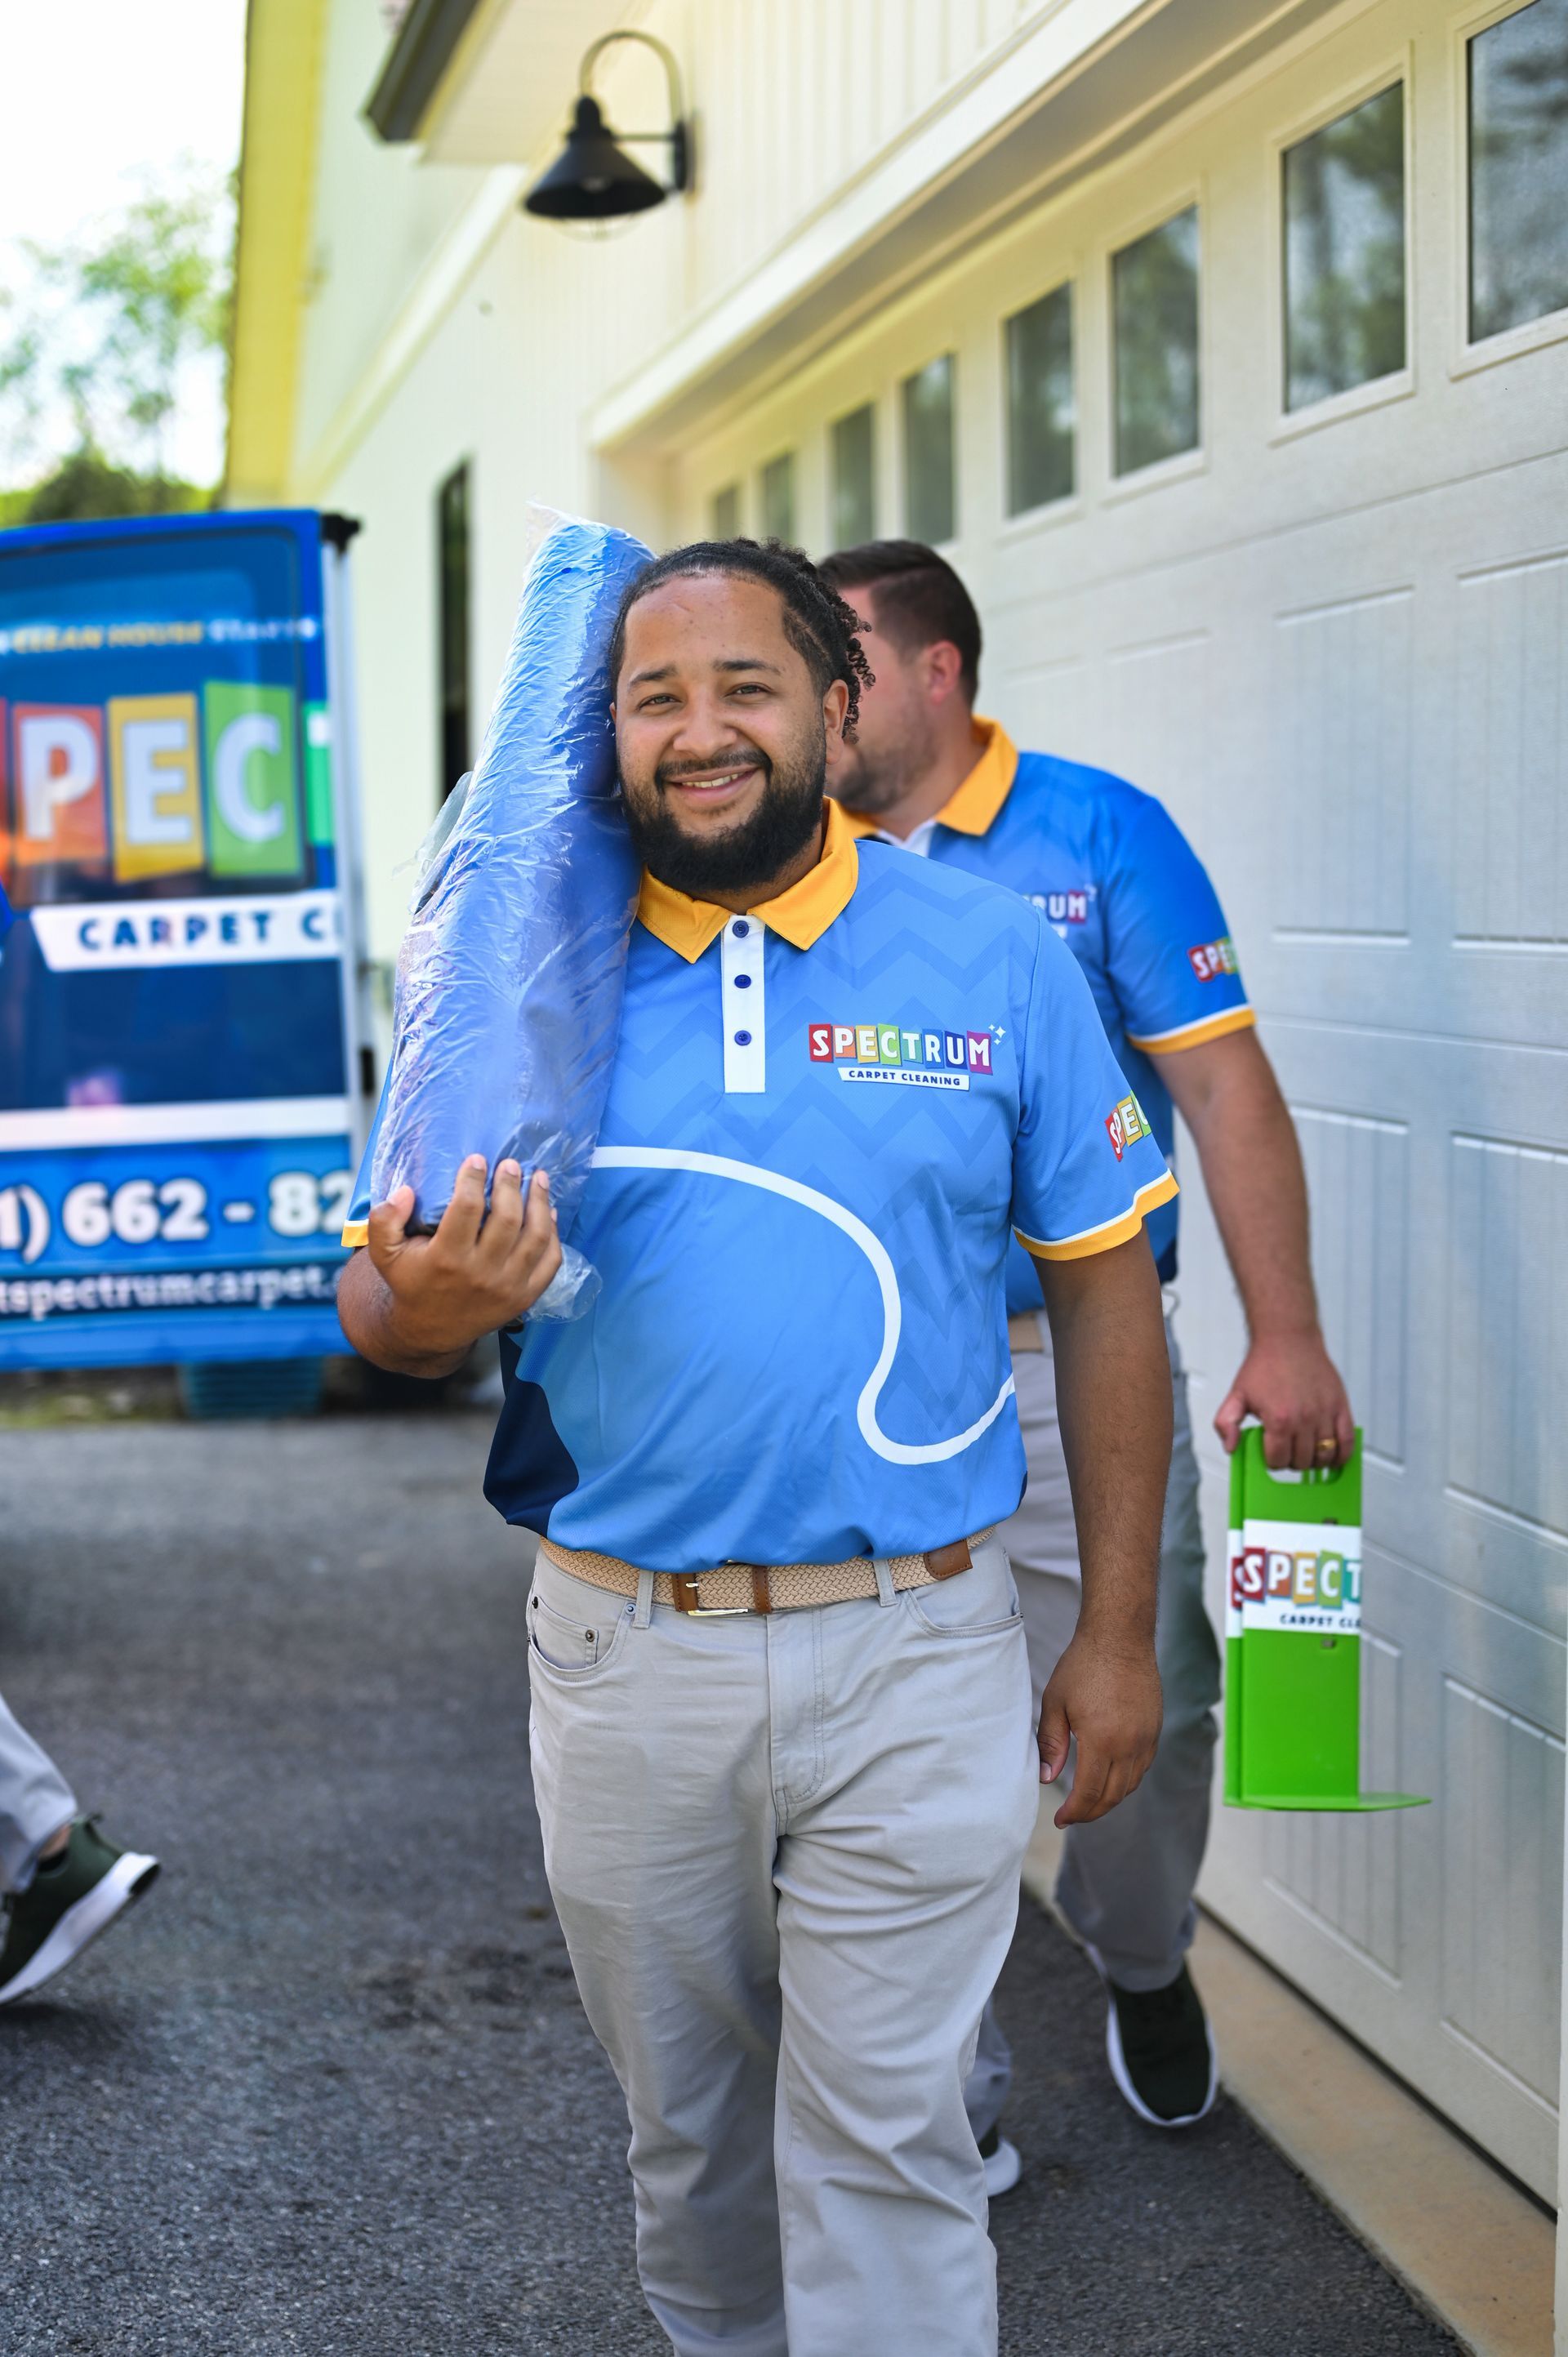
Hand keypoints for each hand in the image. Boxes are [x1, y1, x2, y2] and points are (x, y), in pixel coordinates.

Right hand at [366, 1155, 561, 1357]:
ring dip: (540, 1202)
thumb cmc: (411, 1283)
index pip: (466, 1208)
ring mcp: (507, 1286)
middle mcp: (481, 1273)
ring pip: (535, 1236)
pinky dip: (554, 1234)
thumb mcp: (385, 1255)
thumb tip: (406, 1191)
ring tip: (538, 1178)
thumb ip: (384, 1220)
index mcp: (446, 1259)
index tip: (476, 1160)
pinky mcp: (525, 1296)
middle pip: (507, 1219)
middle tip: (510, 1164)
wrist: (430, 1330)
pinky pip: (550, 1262)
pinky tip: (548, 1212)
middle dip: (511, 1184)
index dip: (472, 1178)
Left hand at [1038, 1627, 1162, 1826]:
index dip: (1074, 1813)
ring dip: (1109, 1799)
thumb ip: (1051, 1743)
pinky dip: (1126, 1781)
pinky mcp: (1155, 1729)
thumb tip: (1047, 1779)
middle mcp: (1130, 1745)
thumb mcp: (1056, 1702)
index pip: (1089, 1794)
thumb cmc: (1083, 1665)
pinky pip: (1143, 1767)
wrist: (1120, 1636)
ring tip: (1088, 1801)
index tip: (1060, 1819)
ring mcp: (1147, 1738)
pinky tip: (1110, 1778)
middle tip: (1072, 1816)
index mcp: (1102, 1741)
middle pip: (1112, 1796)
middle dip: (1090, 1813)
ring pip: (1130, 1785)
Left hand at [1214, 1328, 1353, 1470]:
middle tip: (1286, 1449)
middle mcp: (1304, 1419)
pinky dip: (1342, 1455)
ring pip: (1325, 1456)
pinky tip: (1332, 1456)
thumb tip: (1231, 1447)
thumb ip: (1226, 1423)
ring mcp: (1325, 1414)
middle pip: (1301, 1462)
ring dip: (1314, 1461)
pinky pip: (1348, 1442)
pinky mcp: (1341, 1406)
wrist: (1288, 1338)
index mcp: (1279, 1420)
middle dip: (1291, 1461)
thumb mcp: (1236, 1394)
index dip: (1272, 1460)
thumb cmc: (1264, 1365)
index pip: (1278, 1461)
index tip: (1270, 1451)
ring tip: (1305, 1451)